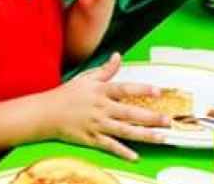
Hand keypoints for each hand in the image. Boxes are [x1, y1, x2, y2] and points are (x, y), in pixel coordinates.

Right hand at [46, 53, 168, 159]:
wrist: (45, 113)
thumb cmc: (66, 95)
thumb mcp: (85, 79)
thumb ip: (105, 70)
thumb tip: (118, 56)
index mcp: (99, 91)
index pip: (123, 89)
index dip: (141, 90)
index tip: (158, 92)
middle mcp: (100, 108)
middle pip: (128, 113)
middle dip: (150, 117)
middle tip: (167, 120)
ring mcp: (96, 124)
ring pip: (123, 131)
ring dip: (143, 135)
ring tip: (161, 138)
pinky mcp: (91, 138)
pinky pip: (109, 146)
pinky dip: (122, 152)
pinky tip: (135, 157)